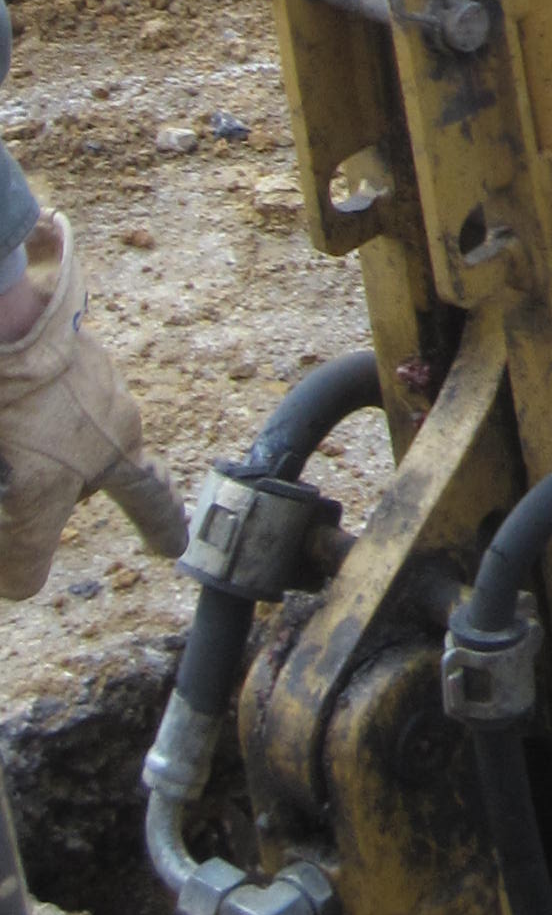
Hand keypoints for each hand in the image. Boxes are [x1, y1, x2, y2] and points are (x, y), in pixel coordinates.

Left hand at [0, 219, 187, 598]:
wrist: (5, 329)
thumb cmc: (27, 415)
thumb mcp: (29, 501)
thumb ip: (29, 552)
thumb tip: (22, 585)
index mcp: (120, 444)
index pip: (149, 497)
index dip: (160, 526)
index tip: (172, 548)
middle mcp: (111, 405)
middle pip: (92, 461)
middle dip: (60, 483)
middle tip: (21, 492)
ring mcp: (80, 371)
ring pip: (54, 426)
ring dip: (26, 443)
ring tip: (1, 446)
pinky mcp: (42, 351)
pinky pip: (29, 397)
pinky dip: (12, 414)